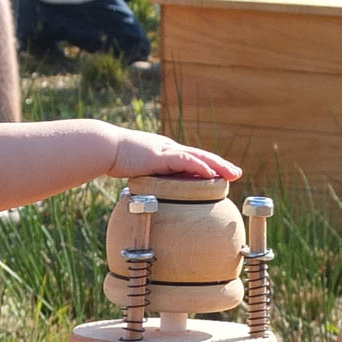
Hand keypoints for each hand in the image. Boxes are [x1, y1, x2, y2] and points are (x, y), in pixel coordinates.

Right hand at [109, 129, 241, 181]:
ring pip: (198, 157)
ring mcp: (166, 150)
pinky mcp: (160, 156)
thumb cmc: (114, 159)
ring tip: (232, 174)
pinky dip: (199, 166)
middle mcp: (169, 148)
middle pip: (201, 156)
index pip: (192, 159)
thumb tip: (149, 194)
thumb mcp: (135, 170)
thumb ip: (146, 178)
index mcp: (165, 152)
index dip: (209, 166)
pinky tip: (211, 173)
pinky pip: (184, 161)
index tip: (222, 175)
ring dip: (217, 166)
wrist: (104, 147)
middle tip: (237, 173)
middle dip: (220, 165)